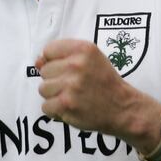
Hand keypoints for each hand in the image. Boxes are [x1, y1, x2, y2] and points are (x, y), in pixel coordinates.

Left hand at [35, 39, 160, 142]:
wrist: (122, 108)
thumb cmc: (104, 82)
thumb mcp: (90, 60)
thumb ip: (63, 57)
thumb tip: (37, 61)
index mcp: (83, 49)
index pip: (49, 50)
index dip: (54, 61)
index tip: (66, 70)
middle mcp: (76, 65)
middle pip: (44, 71)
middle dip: (55, 80)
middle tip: (74, 86)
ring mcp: (70, 85)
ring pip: (43, 89)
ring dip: (54, 96)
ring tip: (72, 97)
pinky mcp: (66, 105)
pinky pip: (45, 107)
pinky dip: (55, 111)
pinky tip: (70, 108)